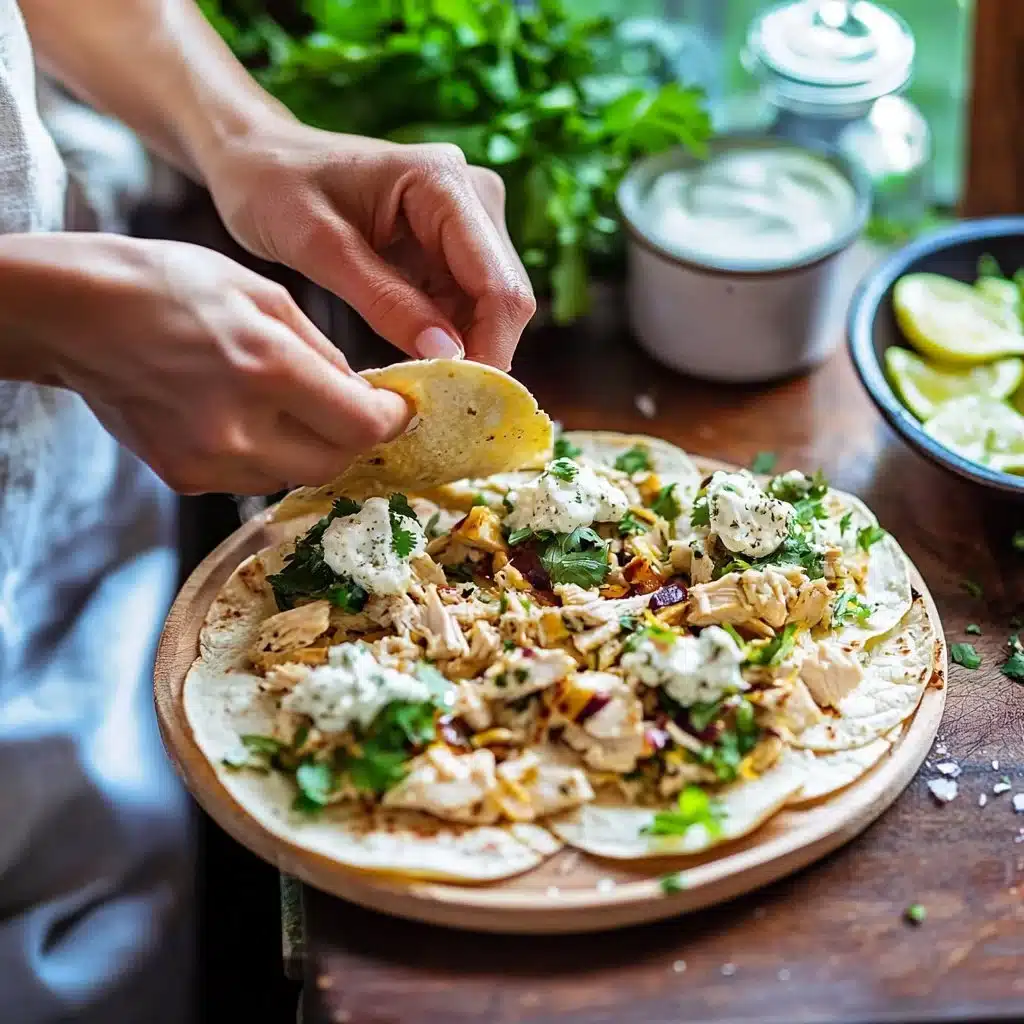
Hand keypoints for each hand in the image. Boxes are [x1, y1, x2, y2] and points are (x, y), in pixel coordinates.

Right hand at [0, 233, 410, 493]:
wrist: (75, 313)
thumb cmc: (169, 286)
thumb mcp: (262, 294)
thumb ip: (323, 352)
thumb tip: (365, 395)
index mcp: (266, 367)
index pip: (361, 425)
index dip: (391, 421)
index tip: (397, 409)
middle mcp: (239, 426)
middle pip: (335, 463)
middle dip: (355, 439)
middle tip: (355, 410)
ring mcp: (208, 460)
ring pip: (295, 476)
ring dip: (312, 449)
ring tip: (294, 409)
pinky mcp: (184, 476)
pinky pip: (253, 479)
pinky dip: (268, 455)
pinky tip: (248, 418)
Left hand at [201, 116, 536, 368]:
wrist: (257, 158)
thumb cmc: (274, 187)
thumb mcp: (320, 248)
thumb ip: (386, 301)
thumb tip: (449, 356)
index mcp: (443, 182)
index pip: (497, 284)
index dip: (489, 348)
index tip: (460, 401)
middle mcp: (473, 194)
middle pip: (506, 297)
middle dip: (480, 352)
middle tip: (438, 403)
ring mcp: (469, 219)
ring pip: (492, 306)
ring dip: (465, 348)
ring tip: (420, 383)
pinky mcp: (456, 243)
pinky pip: (468, 303)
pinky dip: (449, 336)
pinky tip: (415, 356)